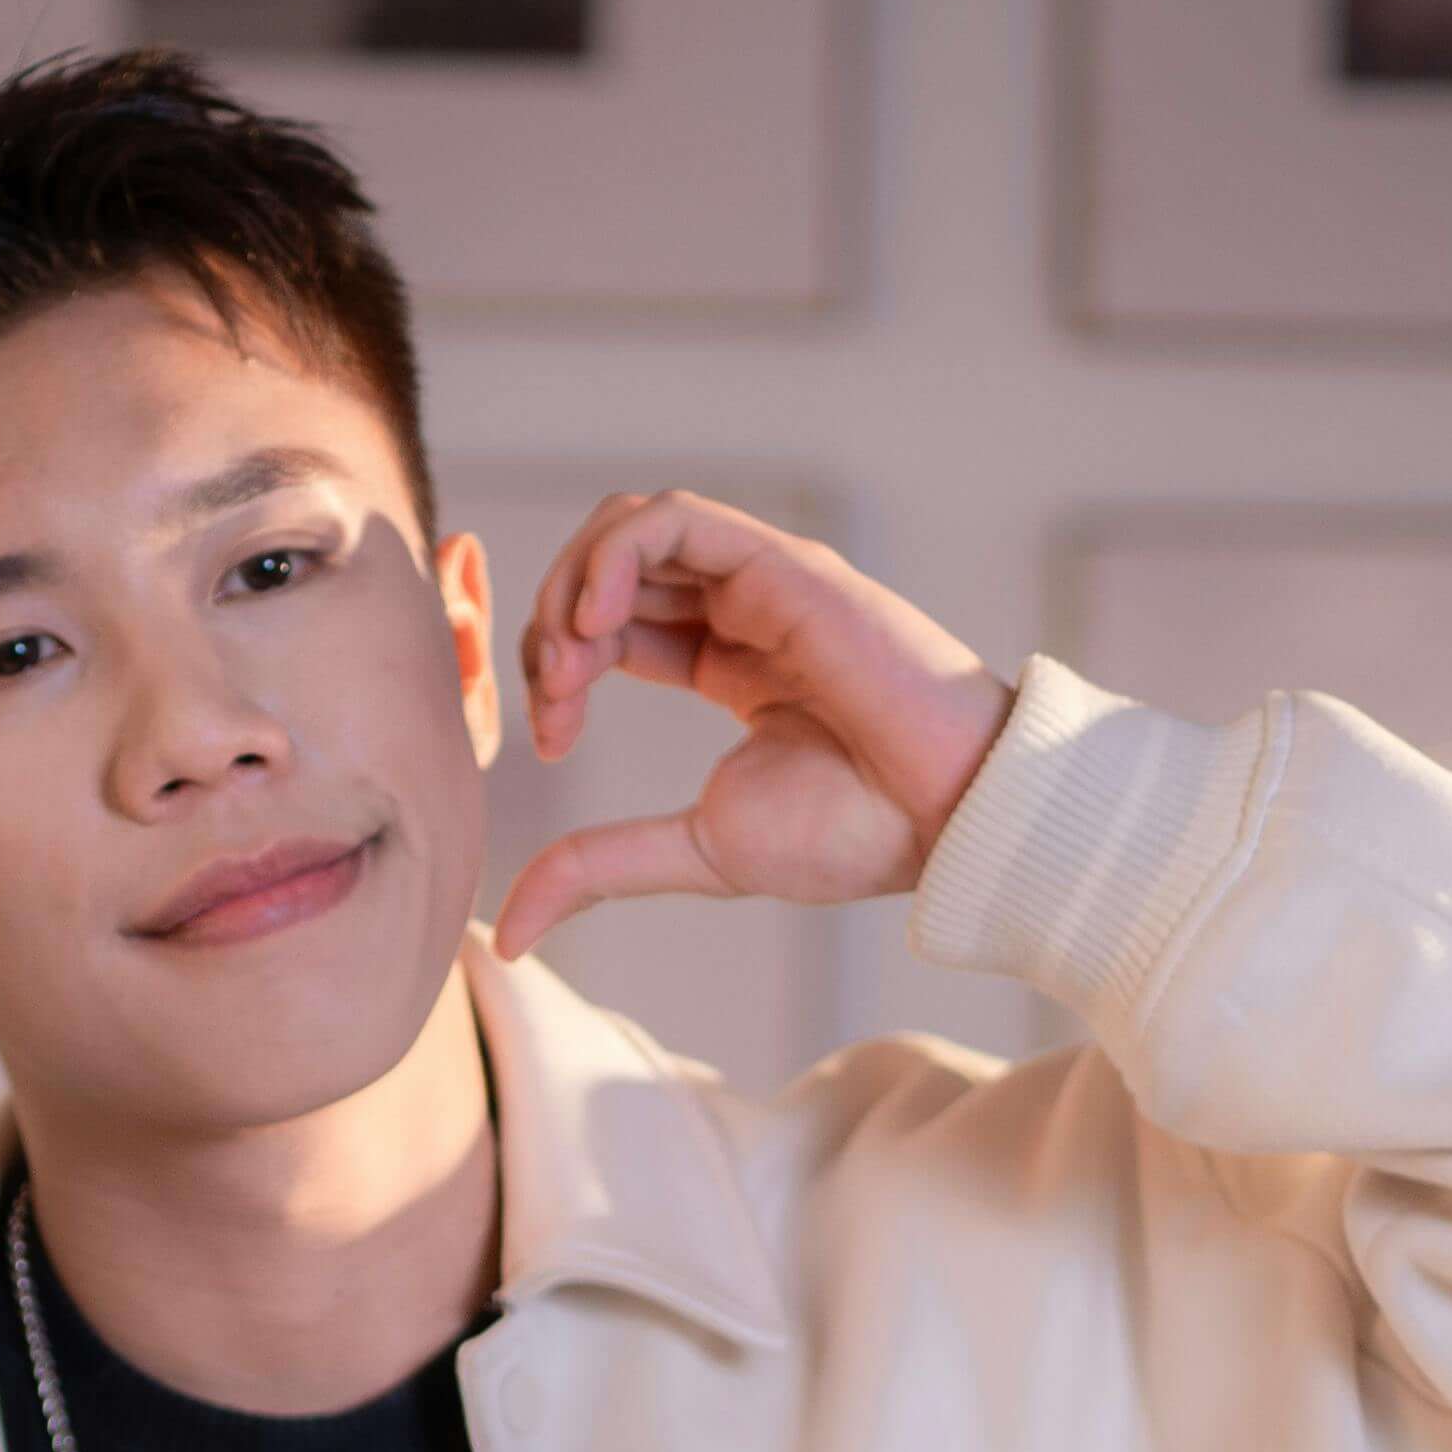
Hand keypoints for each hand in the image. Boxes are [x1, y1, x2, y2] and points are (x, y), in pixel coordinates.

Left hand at [490, 490, 1013, 961]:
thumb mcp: (696, 849)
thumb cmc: (851, 835)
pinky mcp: (782, 564)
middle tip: (554, 701)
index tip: (556, 741)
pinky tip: (596, 619)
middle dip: (554, 627)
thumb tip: (506, 932)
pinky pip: (675, 519)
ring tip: (571, 660)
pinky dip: (616, 554)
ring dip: (575, 585)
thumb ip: (599, 867)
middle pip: (609, 571)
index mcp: (730, 664)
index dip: (560, 669)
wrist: (945, 819)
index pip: (611, 626)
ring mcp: (763, 581)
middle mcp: (744, 611)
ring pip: (633, 528)